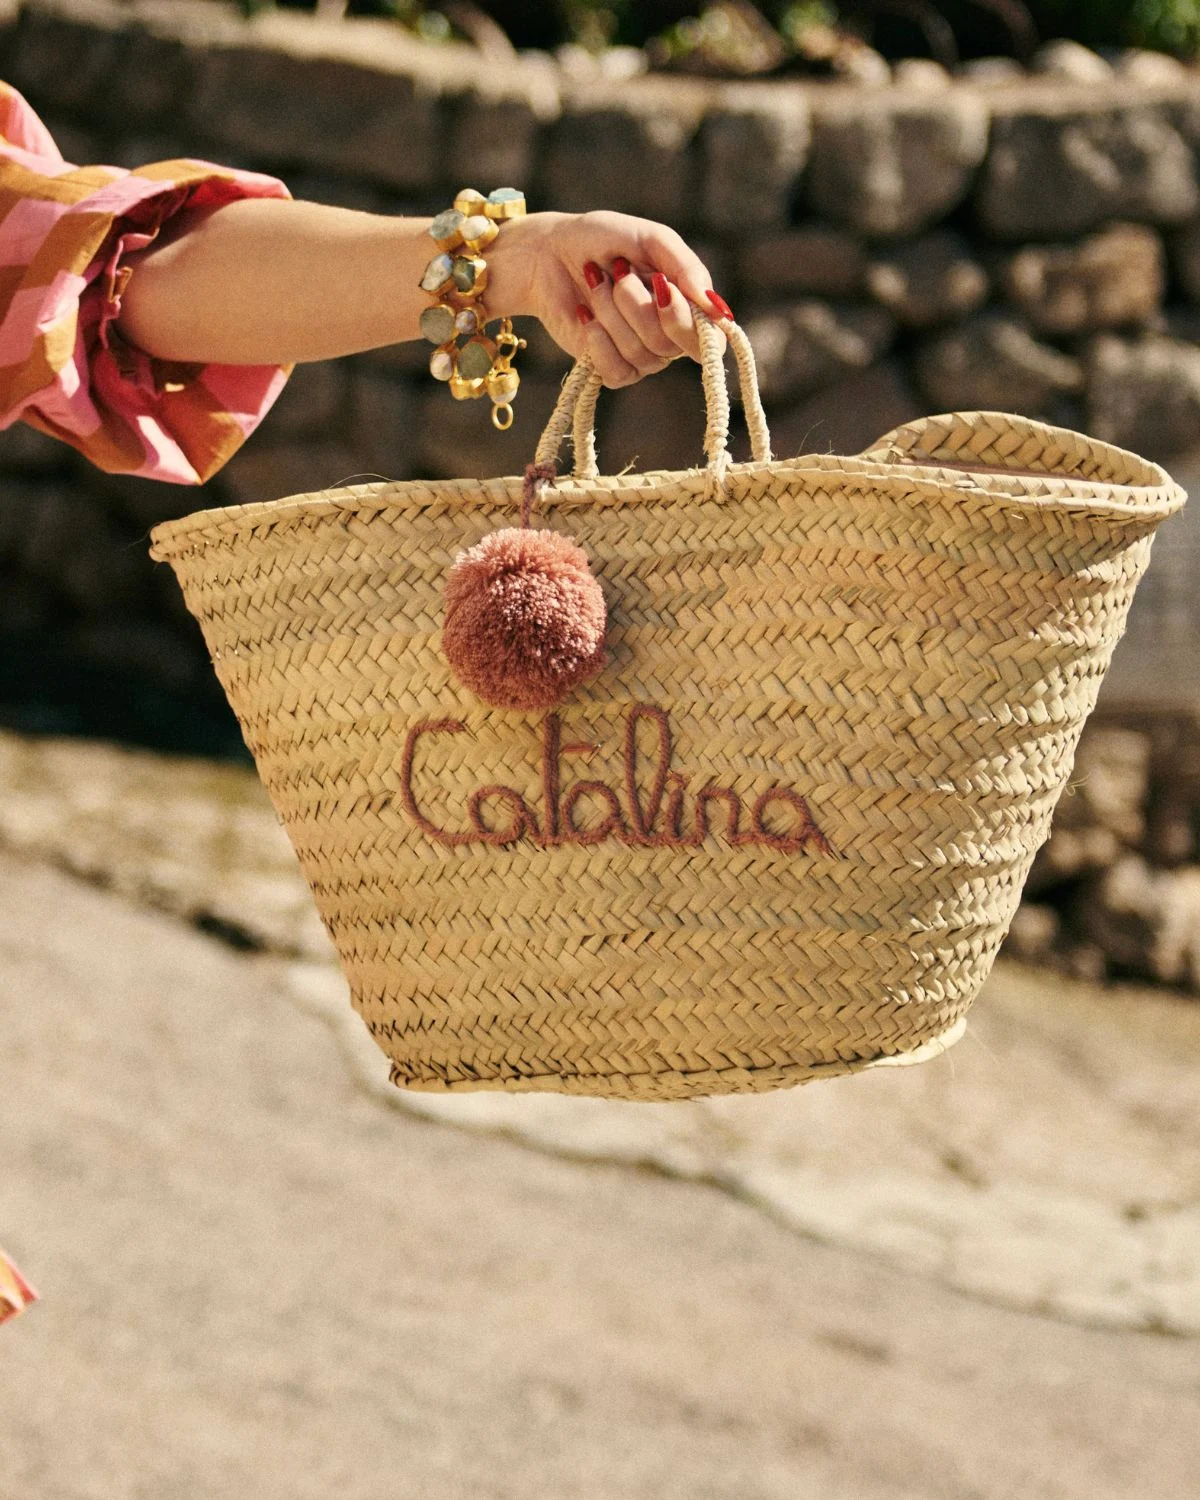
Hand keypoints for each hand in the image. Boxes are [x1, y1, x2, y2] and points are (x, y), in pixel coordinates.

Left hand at [486, 210, 730, 387]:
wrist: (548, 252)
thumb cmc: (602, 240)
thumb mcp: (649, 238)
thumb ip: (686, 266)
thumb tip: (716, 309)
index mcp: (686, 306)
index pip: (711, 341)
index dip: (689, 323)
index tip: (662, 288)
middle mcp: (668, 337)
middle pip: (669, 345)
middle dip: (637, 305)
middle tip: (619, 273)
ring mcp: (639, 356)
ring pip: (640, 354)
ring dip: (611, 311)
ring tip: (595, 282)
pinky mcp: (609, 368)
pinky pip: (617, 372)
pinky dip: (598, 340)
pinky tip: (584, 315)